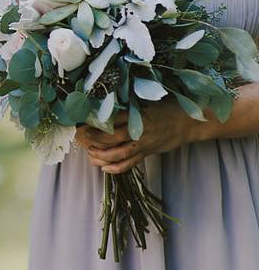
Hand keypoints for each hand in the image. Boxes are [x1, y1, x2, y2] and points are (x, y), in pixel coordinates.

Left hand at [76, 101, 205, 173]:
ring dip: (100, 155)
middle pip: (111, 138)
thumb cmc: (167, 108)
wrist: (189, 123)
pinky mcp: (147, 153)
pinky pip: (129, 164)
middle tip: (79, 138)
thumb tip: (104, 105)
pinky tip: (103, 167)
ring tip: (88, 153)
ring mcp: (143, 144)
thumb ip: (128, 106)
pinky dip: (115, 168)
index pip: (111, 120)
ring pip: (118, 154)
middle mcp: (139, 131)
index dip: (94, 122)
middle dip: (92, 139)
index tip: (80, 122)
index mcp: (138, 114)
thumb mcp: (147, 101)